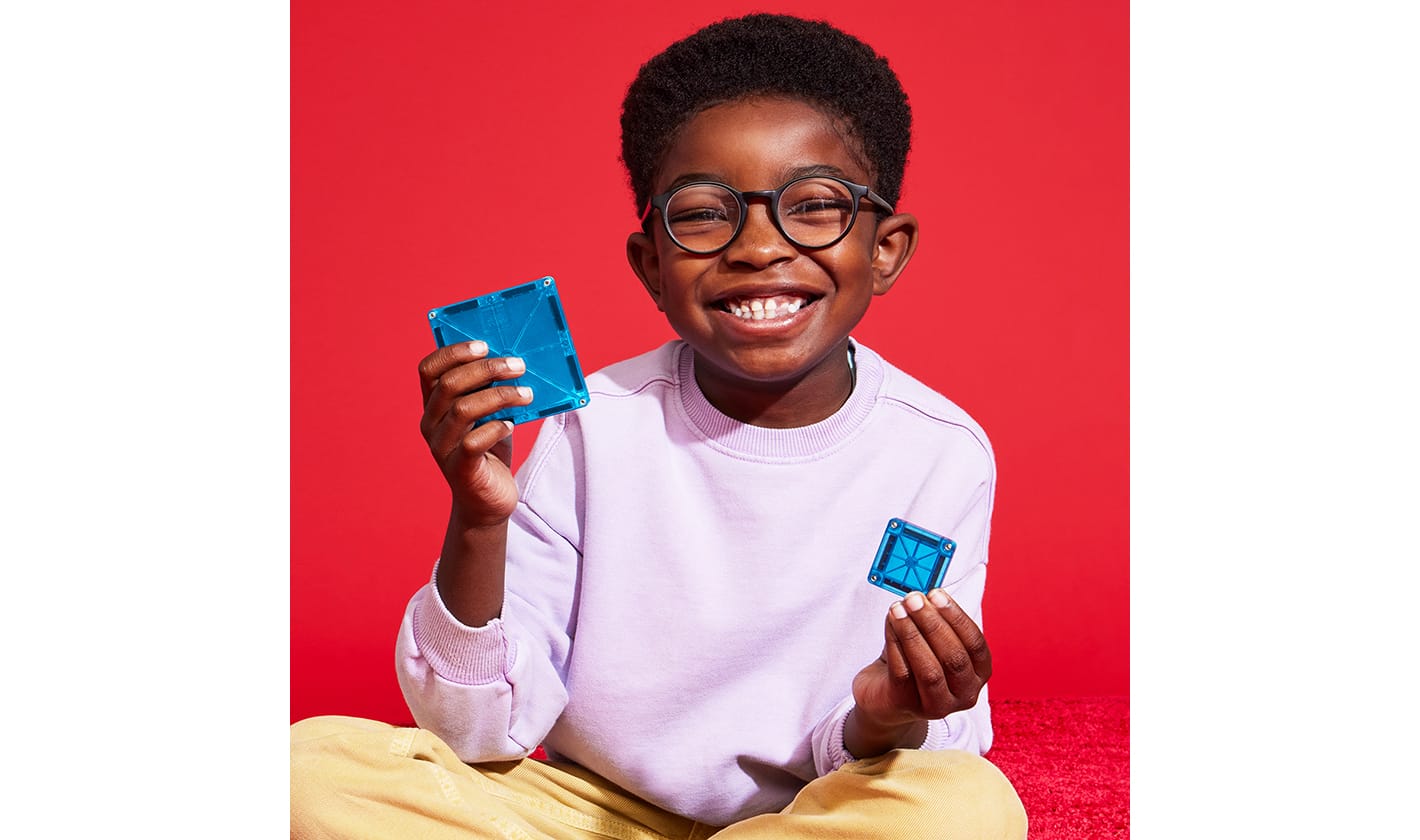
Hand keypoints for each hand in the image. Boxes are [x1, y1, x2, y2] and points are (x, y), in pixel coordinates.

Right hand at [417, 340, 535, 526]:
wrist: (489, 501)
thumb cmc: (491, 449)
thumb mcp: (489, 414)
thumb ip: (491, 390)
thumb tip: (515, 358)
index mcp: (434, 406)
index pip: (429, 369)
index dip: (453, 352)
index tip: (484, 345)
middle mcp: (431, 424)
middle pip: (450, 385)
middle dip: (487, 370)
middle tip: (518, 365)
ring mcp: (442, 448)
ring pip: (464, 410)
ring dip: (500, 396)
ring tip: (527, 393)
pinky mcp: (460, 470)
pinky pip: (474, 442)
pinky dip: (496, 428)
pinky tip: (513, 425)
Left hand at [850, 588, 992, 735]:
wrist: (883, 695)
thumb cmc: (912, 662)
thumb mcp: (929, 640)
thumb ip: (931, 620)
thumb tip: (921, 596)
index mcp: (978, 673)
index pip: (976, 644)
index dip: (957, 618)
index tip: (937, 595)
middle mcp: (964, 694)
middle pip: (954, 658)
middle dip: (932, 624)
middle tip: (914, 599)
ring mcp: (938, 706)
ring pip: (929, 670)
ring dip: (912, 634)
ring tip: (898, 609)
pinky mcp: (908, 706)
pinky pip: (903, 673)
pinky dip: (895, 644)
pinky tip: (890, 624)